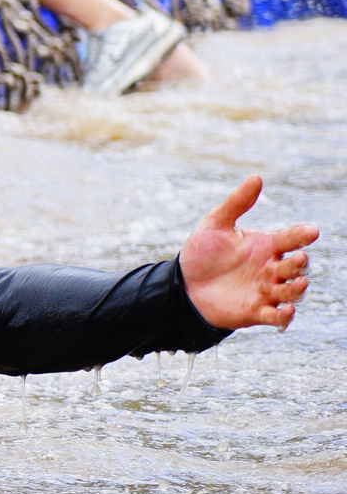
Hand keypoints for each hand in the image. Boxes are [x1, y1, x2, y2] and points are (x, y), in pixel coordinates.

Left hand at [178, 176, 316, 329]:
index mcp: (265, 246)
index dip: (302, 236)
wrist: (182, 286)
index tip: (311, 232)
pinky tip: (286, 312)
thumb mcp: (215, 225)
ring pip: (290, 291)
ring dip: (296, 289)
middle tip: (298, 258)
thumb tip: (256, 177)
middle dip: (298, 264)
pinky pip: (275, 316)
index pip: (290, 239)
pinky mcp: (256, 312)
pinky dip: (283, 316)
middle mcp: (270, 269)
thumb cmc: (202, 254)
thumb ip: (237, 203)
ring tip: (299, 283)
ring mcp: (266, 291)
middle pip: (293, 266)